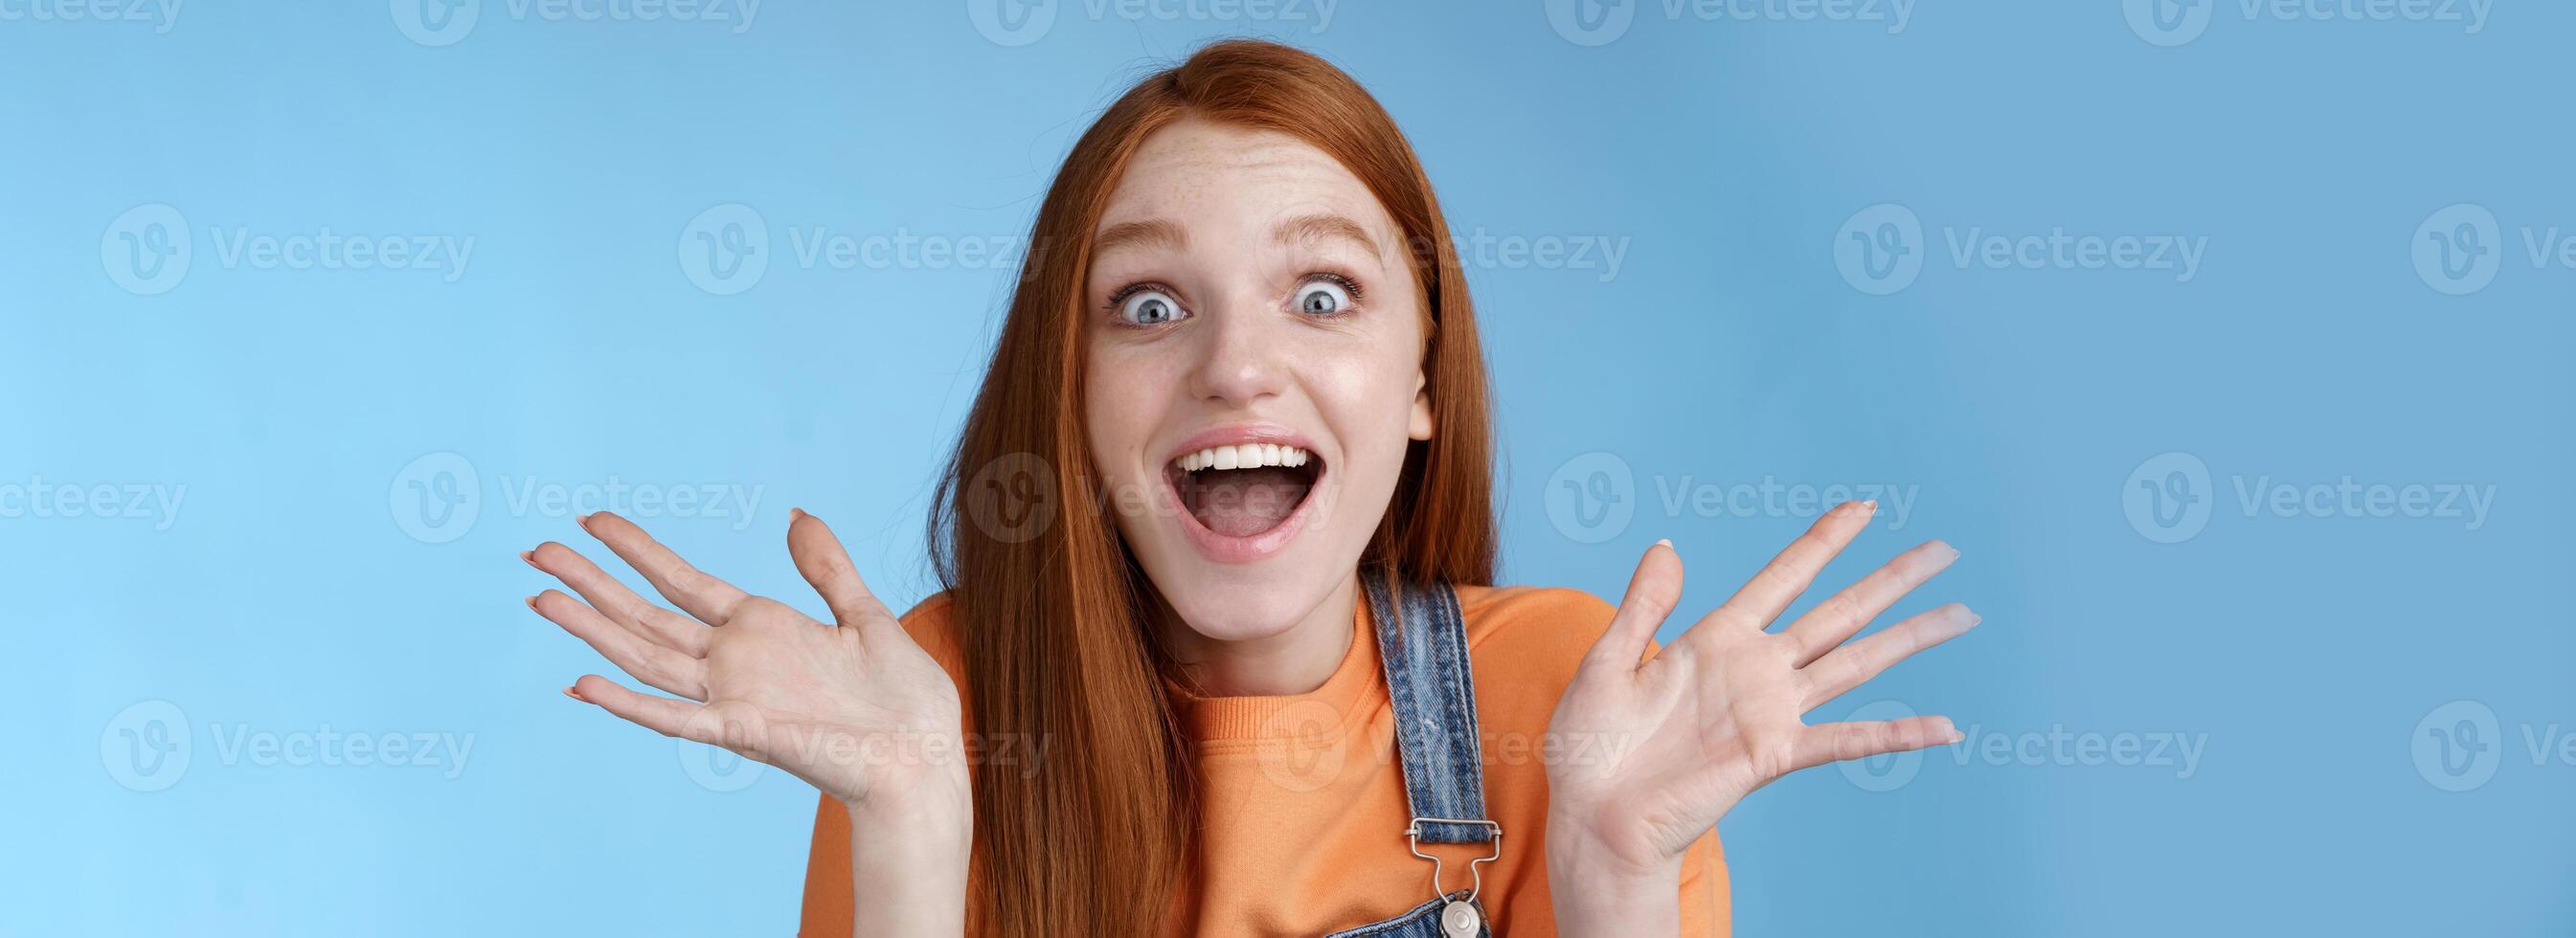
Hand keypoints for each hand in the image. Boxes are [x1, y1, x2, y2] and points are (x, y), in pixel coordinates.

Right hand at [523, 509, 966, 812]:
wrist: (924, 756)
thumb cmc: (902, 698)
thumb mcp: (866, 614)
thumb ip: (826, 567)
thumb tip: (796, 515)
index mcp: (762, 628)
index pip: (683, 582)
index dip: (638, 551)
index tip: (592, 520)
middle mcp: (736, 661)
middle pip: (648, 616)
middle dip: (592, 583)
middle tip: (535, 552)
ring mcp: (735, 697)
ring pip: (648, 658)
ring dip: (594, 631)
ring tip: (542, 600)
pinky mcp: (746, 732)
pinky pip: (677, 719)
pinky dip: (630, 704)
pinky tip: (583, 684)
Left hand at [1544, 501, 1977, 880]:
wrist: (1591, 814)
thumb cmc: (1589, 746)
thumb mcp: (1607, 660)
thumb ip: (1644, 605)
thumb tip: (1667, 545)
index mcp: (1715, 638)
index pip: (1784, 576)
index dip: (1824, 542)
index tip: (1862, 507)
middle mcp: (1755, 669)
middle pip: (1839, 611)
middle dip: (1892, 579)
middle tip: (1943, 549)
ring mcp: (1770, 711)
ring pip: (1856, 662)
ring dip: (1911, 637)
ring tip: (1962, 613)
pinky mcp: (1773, 754)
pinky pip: (1845, 740)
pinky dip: (1896, 734)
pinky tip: (1943, 727)